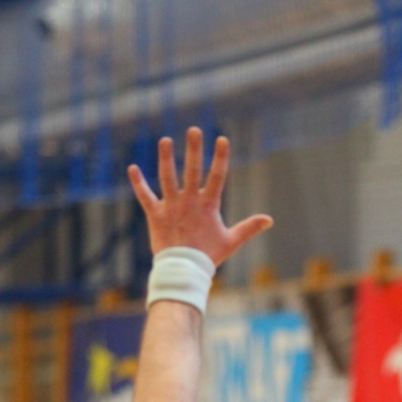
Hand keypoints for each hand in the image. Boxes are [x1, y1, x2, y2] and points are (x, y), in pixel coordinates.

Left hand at [128, 128, 272, 264]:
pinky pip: (145, 196)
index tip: (222, 139)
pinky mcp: (155, 215)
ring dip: (166, 158)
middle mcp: (189, 202)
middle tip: (193, 130)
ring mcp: (171, 207)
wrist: (184, 271)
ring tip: (165, 140)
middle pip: (192, 170)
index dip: (221, 157)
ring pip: (167, 178)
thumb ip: (249, 227)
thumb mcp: (231, 241)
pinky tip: (132, 168)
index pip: (217, 176)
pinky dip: (138, 182)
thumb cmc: (208, 256)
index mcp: (208, 205)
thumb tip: (269, 220)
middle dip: (194, 149)